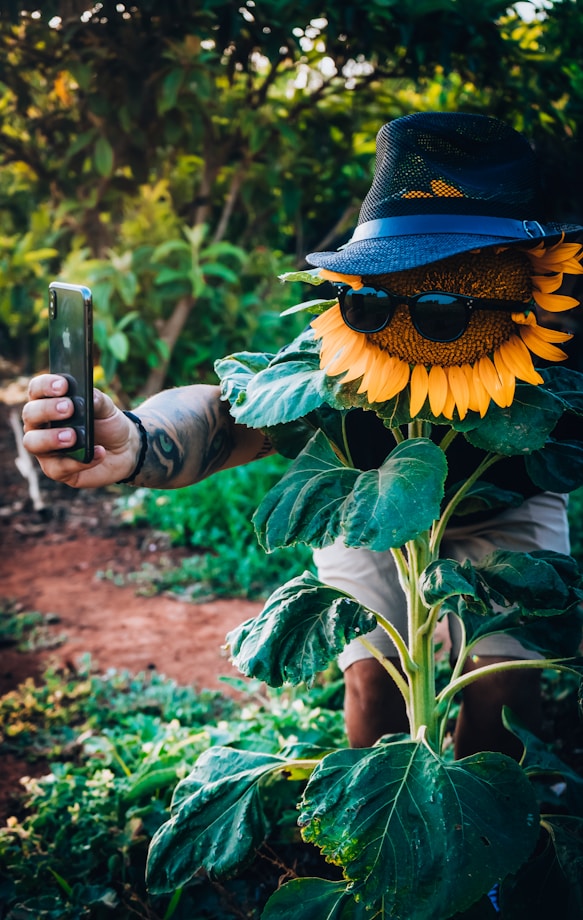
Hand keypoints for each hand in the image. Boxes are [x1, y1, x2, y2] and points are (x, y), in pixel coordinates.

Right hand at [22, 374, 141, 487]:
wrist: (124, 449)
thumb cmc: (107, 423)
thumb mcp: (107, 408)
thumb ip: (97, 400)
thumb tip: (90, 396)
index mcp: (49, 402)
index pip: (37, 389)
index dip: (45, 385)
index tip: (63, 385)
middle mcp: (41, 425)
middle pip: (30, 414)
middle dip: (47, 410)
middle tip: (68, 408)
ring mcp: (46, 448)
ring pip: (32, 443)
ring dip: (50, 438)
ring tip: (73, 436)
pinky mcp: (56, 469)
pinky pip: (58, 467)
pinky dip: (78, 461)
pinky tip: (98, 453)